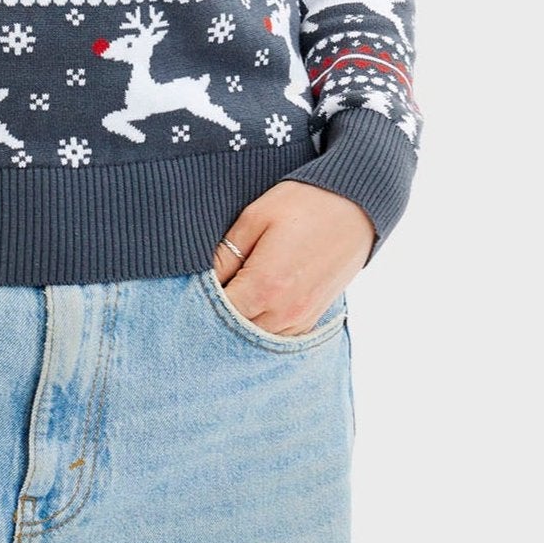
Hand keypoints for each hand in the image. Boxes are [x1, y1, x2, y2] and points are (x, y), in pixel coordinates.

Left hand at [213, 182, 375, 336]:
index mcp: (265, 285)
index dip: (199, 302)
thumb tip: (200, 277)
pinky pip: (277, 336)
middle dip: (215, 315)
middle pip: (234, 332)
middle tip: (203, 293)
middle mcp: (284, 312)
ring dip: (238, 323)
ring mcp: (301, 320)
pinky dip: (260, 326)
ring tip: (229, 295)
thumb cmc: (303, 204)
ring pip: (255, 338)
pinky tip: (252, 305)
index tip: (189, 288)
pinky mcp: (312, 320)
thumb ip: (226, 253)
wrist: (355, 206)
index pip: (217, 312)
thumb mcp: (255, 217)